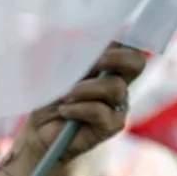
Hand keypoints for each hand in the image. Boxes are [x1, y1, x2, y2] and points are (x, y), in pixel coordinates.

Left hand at [12, 44, 146, 168]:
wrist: (40, 132)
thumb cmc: (49, 100)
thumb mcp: (58, 71)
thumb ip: (75, 56)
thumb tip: (87, 45)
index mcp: (109, 68)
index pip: (127, 48)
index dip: (118, 43)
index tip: (97, 45)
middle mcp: (119, 85)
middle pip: (136, 63)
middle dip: (115, 58)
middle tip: (93, 63)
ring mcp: (118, 106)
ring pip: (114, 87)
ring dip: (85, 88)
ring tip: (65, 96)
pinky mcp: (113, 126)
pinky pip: (100, 110)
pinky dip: (79, 108)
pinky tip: (64, 110)